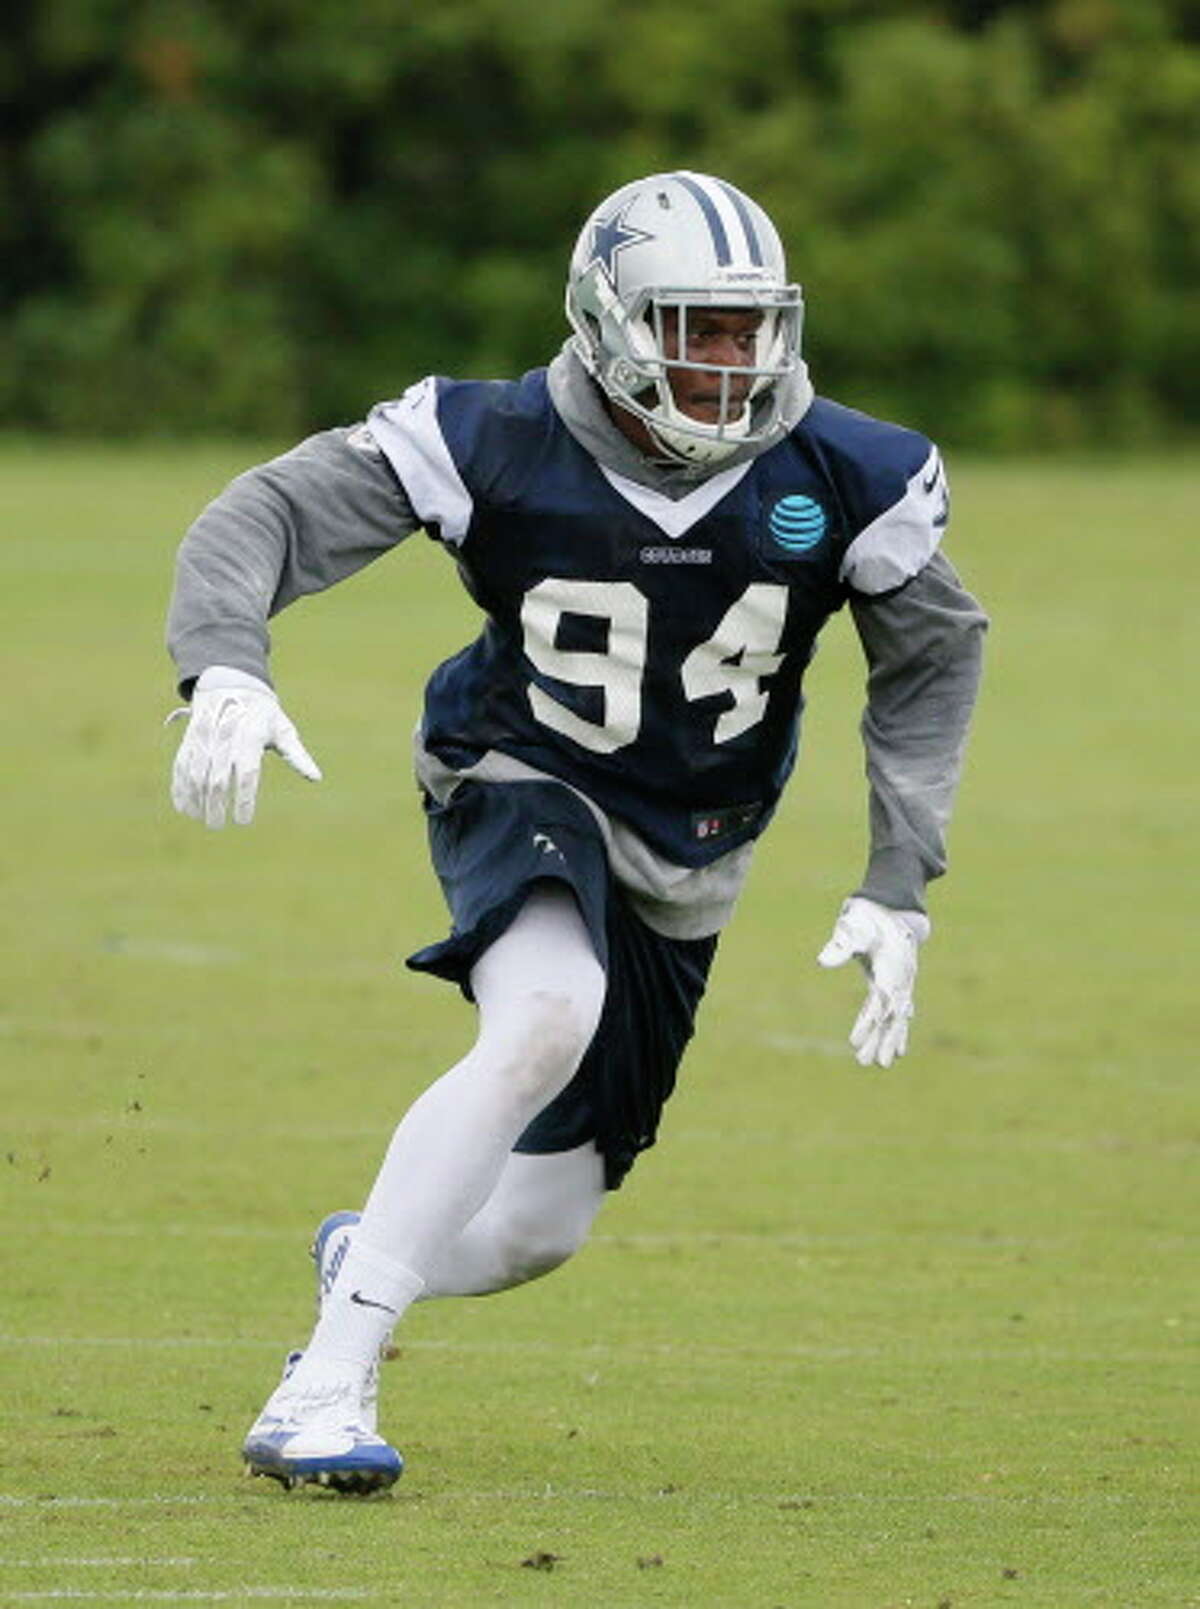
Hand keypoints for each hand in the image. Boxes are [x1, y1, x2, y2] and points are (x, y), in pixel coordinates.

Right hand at [169, 666, 321, 827]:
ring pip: (195, 772)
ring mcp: (204, 736)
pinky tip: (184, 807)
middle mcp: (225, 735)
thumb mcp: (283, 729)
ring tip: (201, 820)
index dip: (243, 798)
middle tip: (218, 826)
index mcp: (251, 735)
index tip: (243, 821)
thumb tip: (316, 778)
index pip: (246, 773)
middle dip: (215, 804)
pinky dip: (180, 786)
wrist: (231, 683)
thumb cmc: (263, 714)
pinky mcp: (189, 739)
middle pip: (216, 776)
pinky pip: (181, 764)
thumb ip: (297, 755)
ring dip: (195, 799)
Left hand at [817, 896, 929, 1067]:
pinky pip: (901, 1011)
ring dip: (890, 1040)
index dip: (867, 1023)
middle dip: (881, 1040)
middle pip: (891, 1015)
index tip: (853, 1042)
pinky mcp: (900, 984)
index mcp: (890, 966)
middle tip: (869, 1064)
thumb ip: (840, 945)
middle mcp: (901, 978)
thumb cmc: (868, 916)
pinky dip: (900, 1031)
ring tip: (882, 1065)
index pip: (879, 1001)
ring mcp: (904, 982)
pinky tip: (898, 1050)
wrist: (892, 907)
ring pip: (898, 1016)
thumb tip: (822, 962)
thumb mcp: (852, 926)